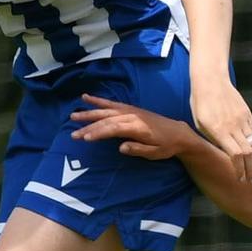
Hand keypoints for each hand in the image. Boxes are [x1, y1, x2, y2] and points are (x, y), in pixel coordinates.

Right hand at [70, 95, 194, 158]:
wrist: (178, 133)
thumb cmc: (166, 146)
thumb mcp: (155, 153)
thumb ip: (138, 149)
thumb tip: (121, 147)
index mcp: (137, 127)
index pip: (113, 129)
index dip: (99, 133)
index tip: (86, 138)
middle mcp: (131, 116)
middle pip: (106, 120)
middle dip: (88, 126)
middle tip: (74, 134)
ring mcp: (130, 110)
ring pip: (106, 110)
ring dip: (89, 113)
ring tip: (73, 115)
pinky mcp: (129, 108)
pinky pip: (111, 103)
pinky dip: (98, 100)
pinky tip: (87, 98)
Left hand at [188, 74, 251, 181]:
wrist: (211, 80)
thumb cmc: (200, 103)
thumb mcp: (200, 124)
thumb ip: (212, 140)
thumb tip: (221, 156)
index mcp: (219, 130)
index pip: (235, 155)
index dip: (239, 169)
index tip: (239, 179)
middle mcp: (233, 126)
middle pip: (248, 153)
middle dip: (251, 170)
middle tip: (251, 181)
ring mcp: (242, 120)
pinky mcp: (247, 114)